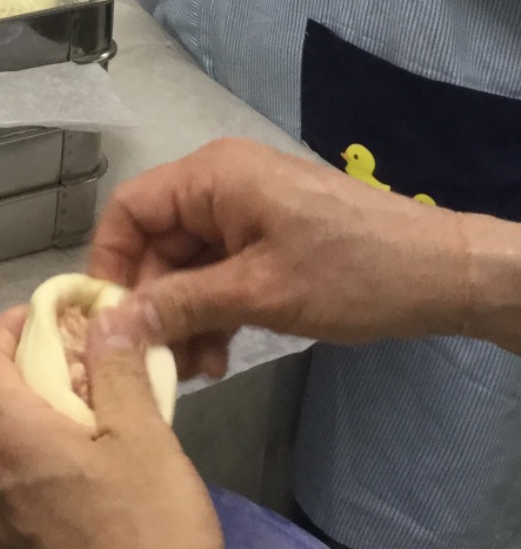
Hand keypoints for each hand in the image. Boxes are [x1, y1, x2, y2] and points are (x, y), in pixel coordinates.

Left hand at [0, 306, 236, 548]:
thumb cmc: (151, 539)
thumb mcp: (144, 437)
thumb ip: (118, 368)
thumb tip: (105, 317)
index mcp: (7, 440)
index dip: (13, 324)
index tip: (55, 312)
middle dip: (19, 362)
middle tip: (74, 350)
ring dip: (27, 408)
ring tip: (87, 400)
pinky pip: (9, 480)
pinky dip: (32, 450)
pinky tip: (85, 459)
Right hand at [88, 139, 473, 380]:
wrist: (439, 274)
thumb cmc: (348, 272)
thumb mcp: (258, 293)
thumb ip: (180, 306)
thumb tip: (110, 327)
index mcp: (211, 177)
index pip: (129, 210)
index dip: (110, 265)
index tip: (108, 325)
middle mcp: (220, 184)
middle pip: (157, 242)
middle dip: (154, 304)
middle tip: (158, 365)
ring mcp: (246, 211)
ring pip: (187, 264)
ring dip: (184, 317)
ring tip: (195, 371)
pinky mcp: (268, 238)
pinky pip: (219, 271)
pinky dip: (213, 311)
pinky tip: (219, 356)